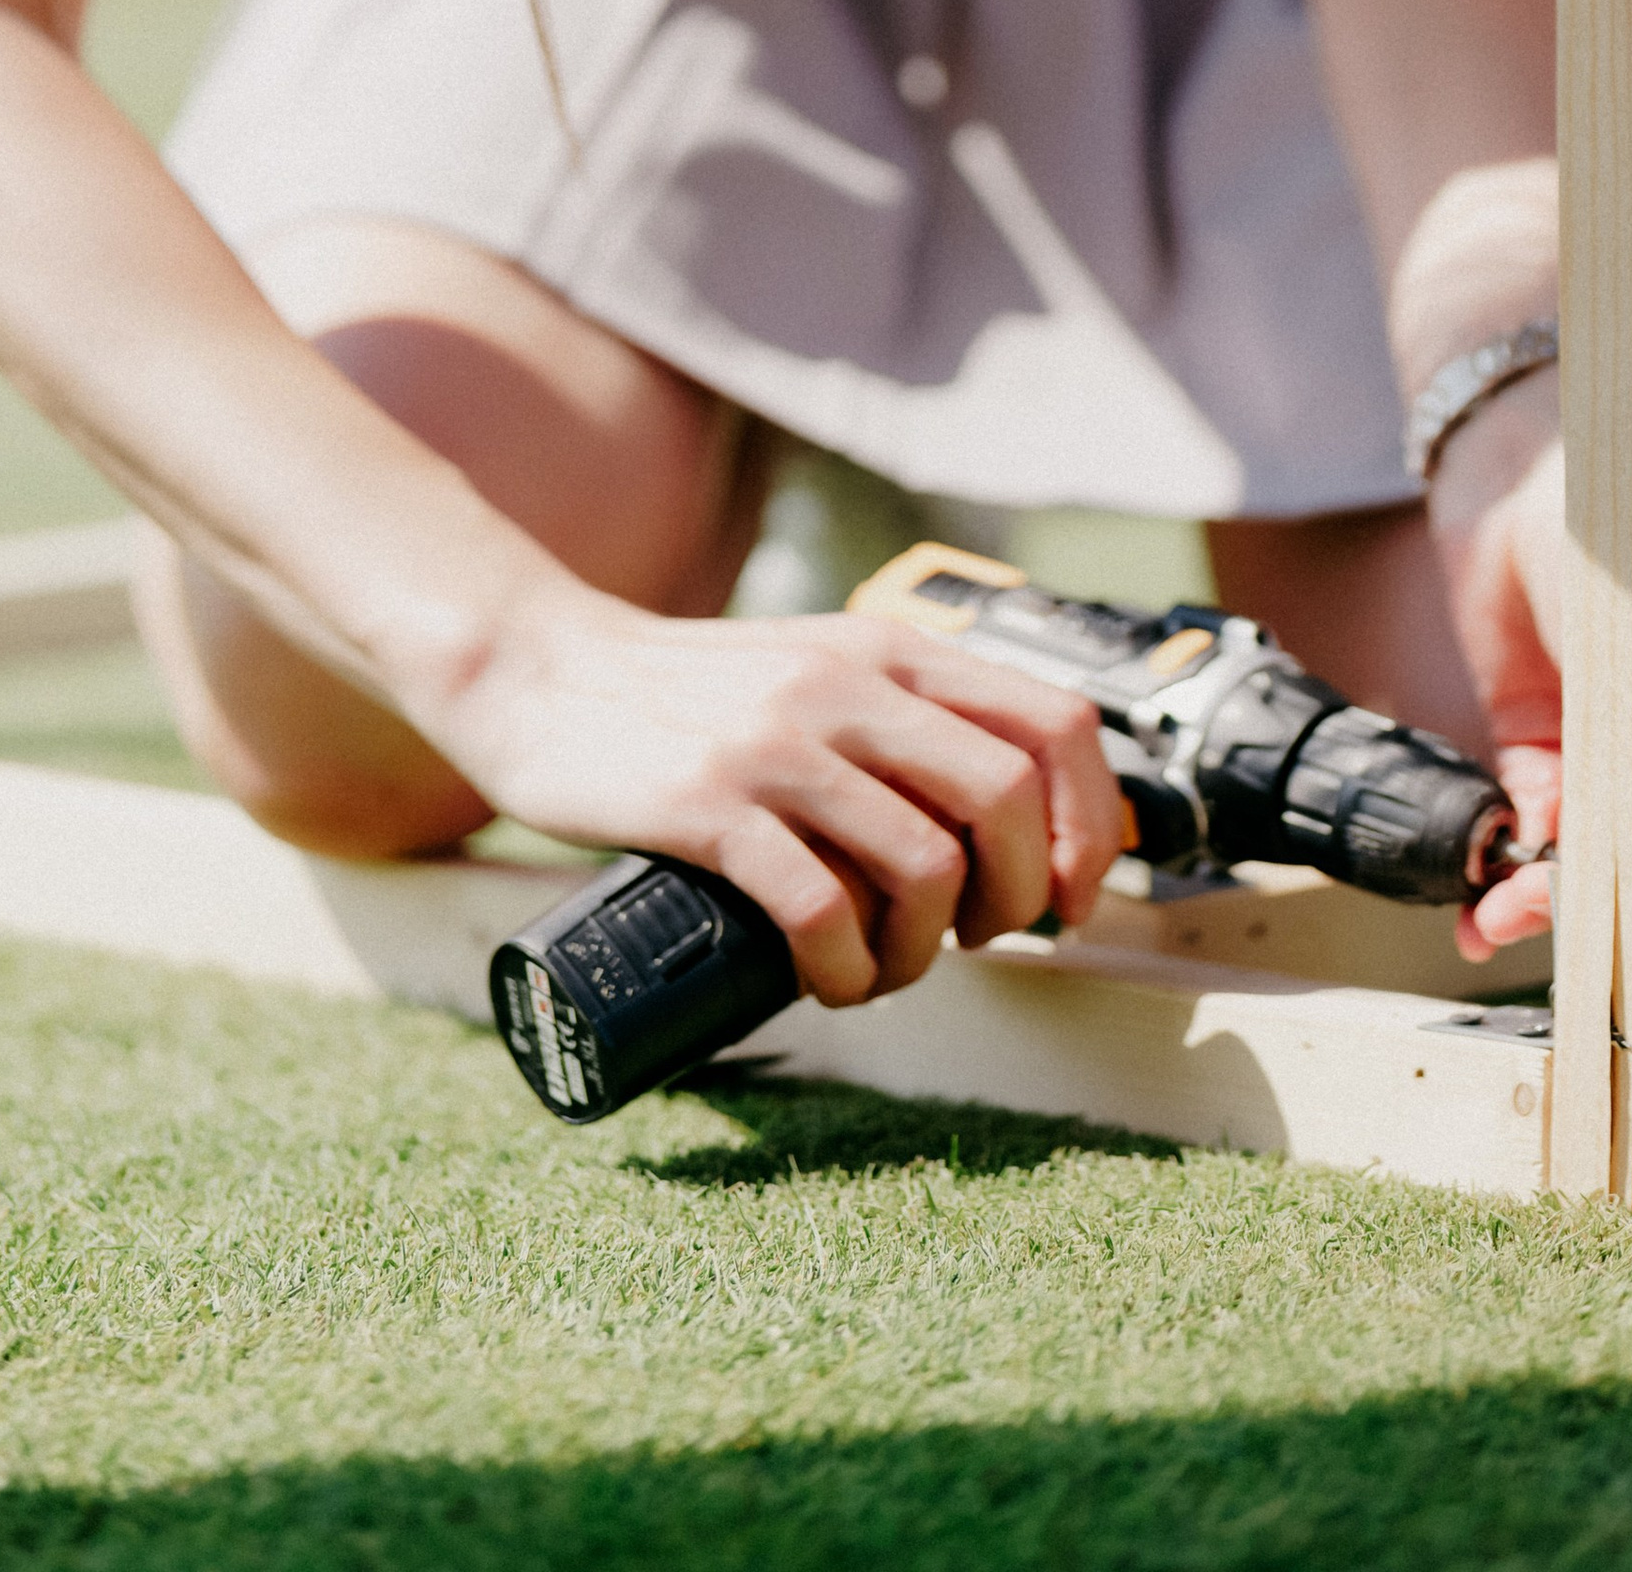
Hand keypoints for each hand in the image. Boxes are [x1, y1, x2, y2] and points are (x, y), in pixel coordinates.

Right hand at [433, 587, 1128, 1009]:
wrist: (541, 673)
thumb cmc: (691, 695)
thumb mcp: (820, 669)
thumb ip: (905, 714)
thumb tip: (1013, 824)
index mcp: (892, 651)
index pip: (1057, 724)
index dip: (1090, 827)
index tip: (1064, 898)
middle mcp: (850, 686)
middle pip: (1006, 805)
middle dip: (1015, 901)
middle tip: (972, 940)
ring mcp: (778, 743)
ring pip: (924, 867)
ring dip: (923, 953)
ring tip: (881, 968)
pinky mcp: (708, 805)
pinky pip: (820, 908)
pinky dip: (846, 968)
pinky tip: (827, 979)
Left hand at [1418, 368, 1561, 960]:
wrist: (1512, 470)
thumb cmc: (1613, 526)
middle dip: (1596, 905)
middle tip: (1536, 912)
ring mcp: (1603, 752)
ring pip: (1581, 856)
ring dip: (1537, 903)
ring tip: (1492, 923)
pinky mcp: (1537, 747)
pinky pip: (1525, 829)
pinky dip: (1498, 873)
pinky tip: (1470, 910)